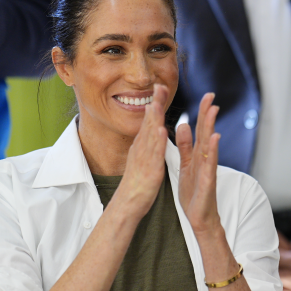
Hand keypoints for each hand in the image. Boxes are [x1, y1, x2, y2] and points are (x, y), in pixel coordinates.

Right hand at [112, 84, 169, 219]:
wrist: (128, 205)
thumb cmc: (137, 184)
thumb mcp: (142, 159)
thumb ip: (147, 145)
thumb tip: (151, 132)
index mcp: (142, 146)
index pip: (149, 121)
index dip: (154, 104)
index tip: (158, 87)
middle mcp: (142, 149)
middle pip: (148, 123)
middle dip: (154, 103)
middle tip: (158, 85)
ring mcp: (145, 159)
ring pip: (150, 136)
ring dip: (155, 118)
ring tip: (158, 101)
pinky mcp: (150, 171)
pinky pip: (154, 155)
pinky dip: (158, 142)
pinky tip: (162, 130)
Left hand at [177, 93, 221, 233]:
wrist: (200, 217)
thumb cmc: (195, 193)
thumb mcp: (187, 165)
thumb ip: (186, 147)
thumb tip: (183, 126)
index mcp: (198, 155)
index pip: (200, 130)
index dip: (202, 113)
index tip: (205, 96)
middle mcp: (205, 160)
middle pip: (206, 133)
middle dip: (208, 114)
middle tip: (210, 95)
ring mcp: (208, 170)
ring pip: (209, 145)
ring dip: (211, 127)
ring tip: (213, 111)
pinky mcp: (207, 182)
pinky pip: (209, 164)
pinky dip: (212, 152)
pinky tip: (214, 139)